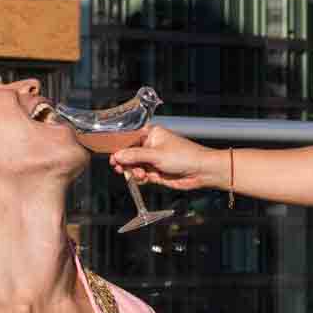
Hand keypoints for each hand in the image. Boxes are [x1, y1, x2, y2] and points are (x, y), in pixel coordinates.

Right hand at [108, 128, 228, 192]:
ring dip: (134, 171)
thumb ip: (135, 155)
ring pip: (134, 166)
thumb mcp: (156, 154)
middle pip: (129, 154)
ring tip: (140, 174)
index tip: (112, 156)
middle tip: (119, 168)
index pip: (129, 138)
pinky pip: (141, 175)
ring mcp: (153, 159)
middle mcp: (150, 146)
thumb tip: (117, 155)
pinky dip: (141, 178)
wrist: (201, 171)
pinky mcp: (156, 172)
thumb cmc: (185, 156)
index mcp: (151, 134)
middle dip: (125, 162)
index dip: (119, 147)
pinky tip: (145, 178)